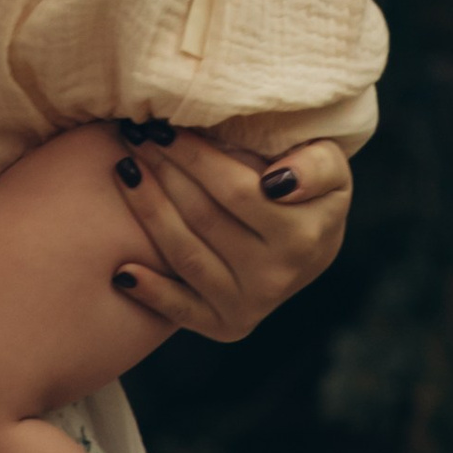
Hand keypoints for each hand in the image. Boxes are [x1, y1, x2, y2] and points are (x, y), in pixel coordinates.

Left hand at [108, 132, 352, 342]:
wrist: (312, 246)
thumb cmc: (310, 189)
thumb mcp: (331, 167)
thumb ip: (316, 165)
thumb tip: (278, 183)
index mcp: (302, 236)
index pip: (237, 190)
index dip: (196, 156)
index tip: (165, 126)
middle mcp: (275, 277)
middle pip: (203, 218)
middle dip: (165, 172)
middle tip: (135, 136)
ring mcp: (249, 306)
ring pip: (185, 255)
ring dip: (148, 212)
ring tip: (124, 170)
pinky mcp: (226, 326)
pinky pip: (180, 310)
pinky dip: (149, 291)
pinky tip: (121, 269)